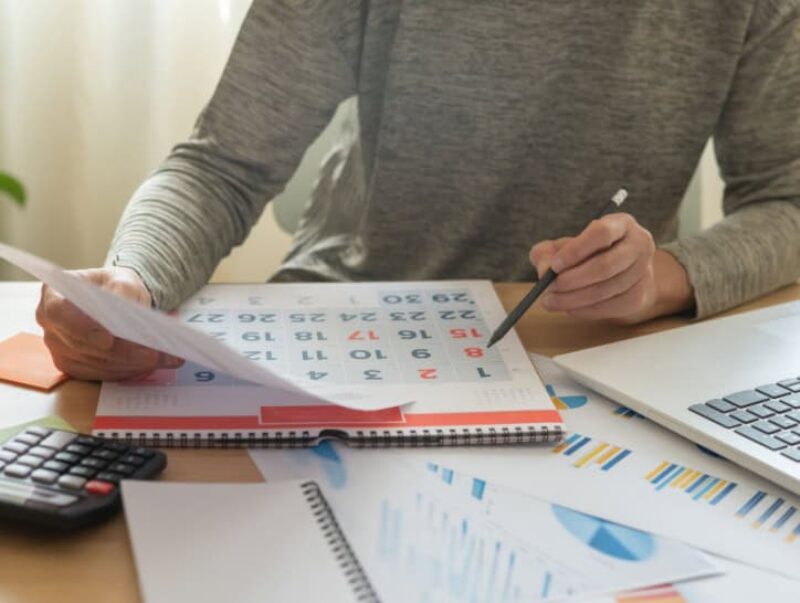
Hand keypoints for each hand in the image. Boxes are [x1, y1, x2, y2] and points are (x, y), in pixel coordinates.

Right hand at [36, 267, 182, 380]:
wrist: (119, 301)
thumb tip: (124, 310)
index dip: (81, 328)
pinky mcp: (75, 366)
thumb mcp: (123, 280)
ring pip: (95, 363)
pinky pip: (100, 374)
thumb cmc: (117, 287)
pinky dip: (128, 370)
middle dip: (120, 352)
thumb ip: (122, 290)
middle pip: (82, 345)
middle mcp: (52, 325)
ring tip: (164, 358)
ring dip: (130, 364)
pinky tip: (153, 364)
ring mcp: (60, 349)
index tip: (108, 339)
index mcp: (54, 295)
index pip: (59, 313)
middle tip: (153, 354)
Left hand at [529, 213, 693, 322]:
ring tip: (550, 301)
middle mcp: (639, 245)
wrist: (619, 273)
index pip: (601, 233)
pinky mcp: (640, 296)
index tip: (554, 266)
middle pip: (605, 266)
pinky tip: (568, 307)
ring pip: (605, 290)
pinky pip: (608, 307)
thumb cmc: (586, 254)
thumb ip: (547, 253)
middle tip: (547, 288)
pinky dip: (583, 310)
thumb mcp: (564, 246)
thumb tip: (544, 270)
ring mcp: (643, 271)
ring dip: (573, 299)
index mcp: (621, 224)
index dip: (576, 250)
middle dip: (571, 280)